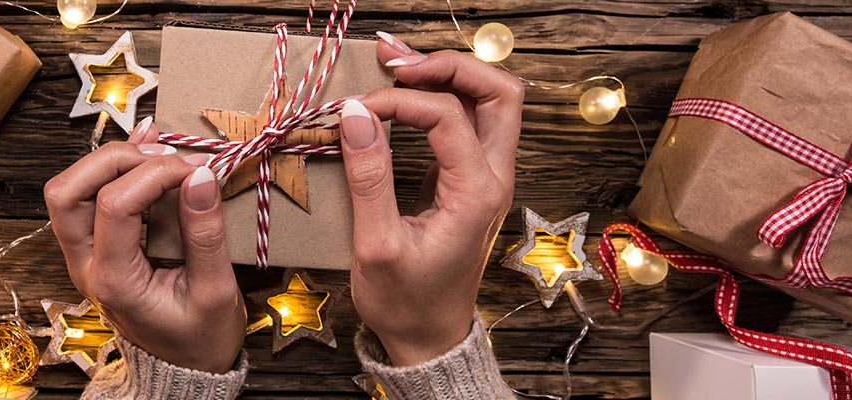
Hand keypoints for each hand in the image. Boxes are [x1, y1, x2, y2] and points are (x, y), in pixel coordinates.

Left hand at [44, 119, 245, 372]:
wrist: (184, 369)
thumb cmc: (200, 338)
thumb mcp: (215, 291)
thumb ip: (205, 234)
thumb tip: (201, 175)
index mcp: (114, 281)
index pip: (114, 204)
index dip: (155, 174)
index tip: (197, 169)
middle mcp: (85, 266)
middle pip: (69, 191)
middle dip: (116, 158)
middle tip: (166, 154)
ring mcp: (84, 257)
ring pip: (68, 191)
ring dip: (108, 161)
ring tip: (158, 150)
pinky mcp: (94, 248)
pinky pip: (87, 198)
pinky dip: (113, 169)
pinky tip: (147, 150)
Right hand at [340, 34, 523, 365]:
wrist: (428, 338)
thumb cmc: (405, 301)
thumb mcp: (377, 245)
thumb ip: (369, 177)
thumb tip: (357, 115)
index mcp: (477, 193)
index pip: (447, 115)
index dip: (399, 101)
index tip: (353, 110)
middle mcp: (493, 178)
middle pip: (498, 92)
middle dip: (448, 67)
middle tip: (396, 63)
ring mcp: (486, 178)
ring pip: (490, 102)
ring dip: (448, 77)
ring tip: (396, 64)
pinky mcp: (469, 180)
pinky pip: (469, 122)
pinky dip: (439, 98)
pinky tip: (402, 94)